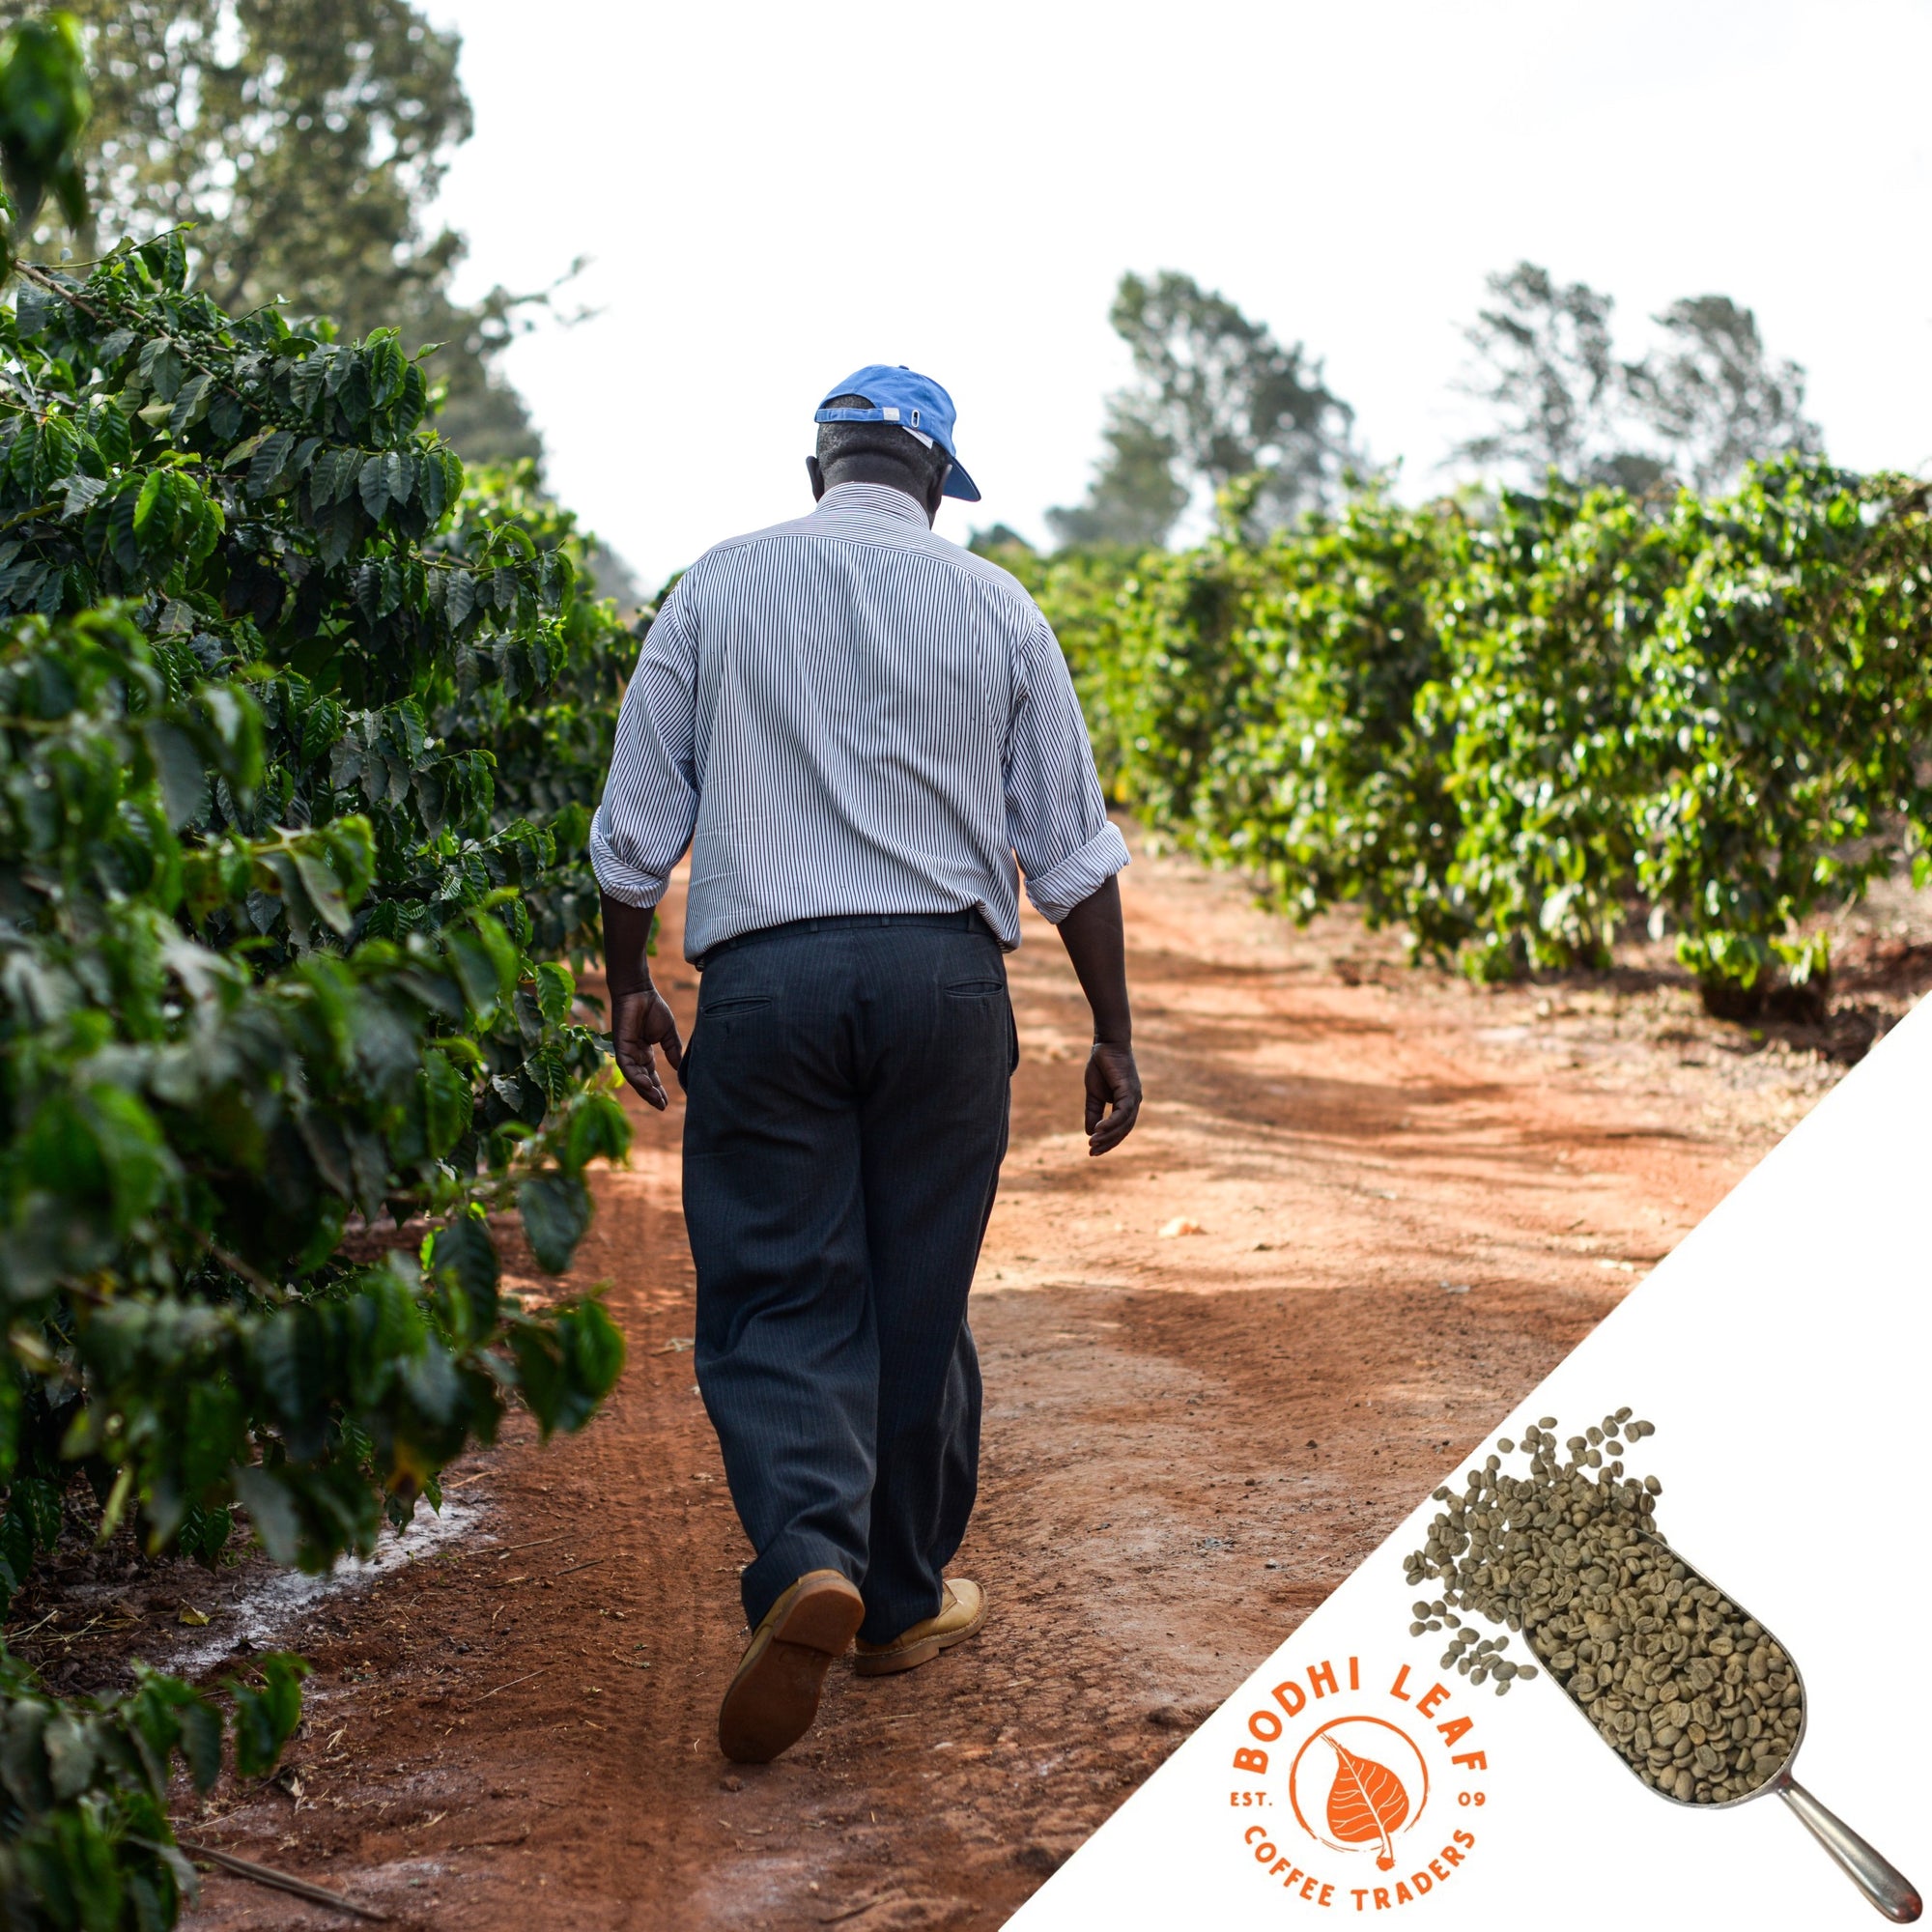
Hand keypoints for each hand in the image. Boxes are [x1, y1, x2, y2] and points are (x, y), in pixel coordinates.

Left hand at [611, 985, 683, 1109]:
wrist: (640, 991)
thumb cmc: (652, 1008)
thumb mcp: (667, 1034)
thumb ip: (673, 1050)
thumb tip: (679, 1068)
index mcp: (644, 1053)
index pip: (651, 1076)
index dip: (658, 1089)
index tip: (666, 1102)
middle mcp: (634, 1055)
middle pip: (642, 1080)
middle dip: (651, 1094)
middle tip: (662, 1106)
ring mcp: (626, 1051)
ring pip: (634, 1077)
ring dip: (644, 1090)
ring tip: (657, 1101)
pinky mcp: (620, 1046)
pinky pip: (627, 1066)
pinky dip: (636, 1077)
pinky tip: (647, 1085)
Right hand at [1084, 1040, 1140, 1154]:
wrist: (1106, 1044)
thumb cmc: (1101, 1066)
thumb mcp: (1094, 1094)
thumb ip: (1093, 1112)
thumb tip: (1090, 1132)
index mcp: (1127, 1104)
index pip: (1120, 1129)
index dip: (1108, 1141)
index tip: (1093, 1151)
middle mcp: (1134, 1103)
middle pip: (1124, 1130)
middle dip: (1108, 1143)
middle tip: (1092, 1152)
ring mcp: (1134, 1097)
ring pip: (1124, 1124)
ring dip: (1108, 1135)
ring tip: (1092, 1143)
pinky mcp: (1130, 1090)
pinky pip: (1122, 1112)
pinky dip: (1111, 1123)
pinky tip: (1098, 1129)